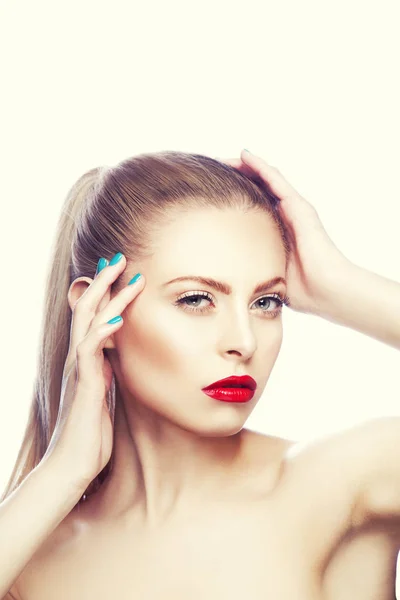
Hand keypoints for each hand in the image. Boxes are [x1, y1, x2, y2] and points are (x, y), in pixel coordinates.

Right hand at [41, 254, 144, 492]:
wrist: (75, 464)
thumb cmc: (91, 433)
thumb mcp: (104, 395)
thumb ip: (106, 372)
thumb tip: (115, 357)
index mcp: (87, 360)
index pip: (94, 316)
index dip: (106, 293)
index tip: (122, 272)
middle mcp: (80, 359)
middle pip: (88, 310)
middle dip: (104, 282)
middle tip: (120, 257)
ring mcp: (80, 369)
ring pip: (89, 323)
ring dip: (108, 298)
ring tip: (126, 276)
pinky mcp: (84, 384)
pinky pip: (89, 351)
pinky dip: (103, 331)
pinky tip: (117, 318)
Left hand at [217, 150, 352, 314]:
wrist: (326, 292)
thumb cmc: (301, 290)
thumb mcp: (266, 274)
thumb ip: (250, 268)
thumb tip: (224, 277)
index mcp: (276, 230)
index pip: (249, 205)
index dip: (229, 195)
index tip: (204, 190)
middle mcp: (285, 215)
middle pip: (255, 188)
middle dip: (232, 177)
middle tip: (208, 169)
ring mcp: (294, 208)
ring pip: (264, 178)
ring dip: (242, 166)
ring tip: (220, 158)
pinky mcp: (299, 206)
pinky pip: (276, 180)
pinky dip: (259, 166)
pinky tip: (244, 156)